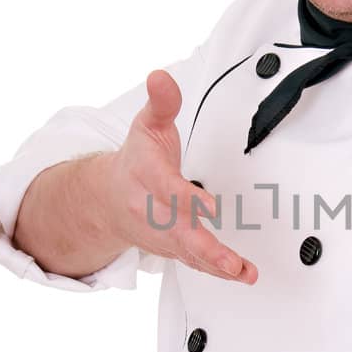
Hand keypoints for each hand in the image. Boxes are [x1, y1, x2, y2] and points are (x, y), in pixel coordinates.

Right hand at [101, 70, 257, 283]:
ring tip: (244, 272)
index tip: (211, 207)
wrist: (106, 198)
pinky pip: (194, 262)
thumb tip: (160, 77)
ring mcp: (162, 234)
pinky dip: (216, 271)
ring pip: (189, 254)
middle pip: (180, 233)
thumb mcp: (146, 124)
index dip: (188, 199)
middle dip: (207, 249)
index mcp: (147, 177)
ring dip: (218, 266)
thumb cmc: (135, 161)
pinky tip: (239, 274)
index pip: (168, 190)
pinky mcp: (172, 248)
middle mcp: (153, 210)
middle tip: (233, 262)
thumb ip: (161, 102)